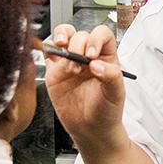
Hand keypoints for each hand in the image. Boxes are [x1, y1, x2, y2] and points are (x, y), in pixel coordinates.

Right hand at [44, 24, 125, 149]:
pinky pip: (47, 52)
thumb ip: (111, 76)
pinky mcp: (54, 72)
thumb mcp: (116, 94)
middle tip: (77, 65)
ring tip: (63, 55)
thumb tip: (97, 65)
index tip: (92, 55)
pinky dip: (46, 49)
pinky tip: (51, 58)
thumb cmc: (107, 110)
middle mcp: (87, 55)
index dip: (95, 39)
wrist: (91, 129)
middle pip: (80, 34)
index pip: (102, 34)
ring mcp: (70, 62)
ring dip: (60, 39)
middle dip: (77, 44)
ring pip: (63, 36)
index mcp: (106, 56)